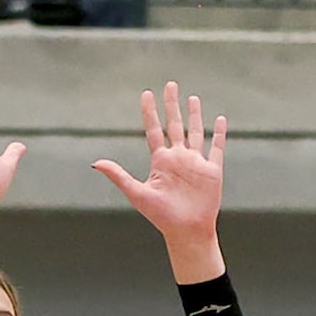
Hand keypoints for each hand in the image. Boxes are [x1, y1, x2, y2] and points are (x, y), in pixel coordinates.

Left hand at [92, 83, 226, 275]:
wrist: (186, 231)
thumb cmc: (161, 216)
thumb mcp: (137, 194)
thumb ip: (118, 176)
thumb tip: (96, 163)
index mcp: (160, 162)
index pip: (153, 130)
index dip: (150, 112)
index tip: (146, 93)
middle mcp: (177, 158)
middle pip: (174, 125)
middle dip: (172, 105)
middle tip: (170, 84)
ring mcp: (195, 162)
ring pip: (195, 132)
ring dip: (194, 115)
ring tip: (191, 98)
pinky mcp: (212, 169)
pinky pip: (216, 147)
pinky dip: (219, 133)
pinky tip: (219, 119)